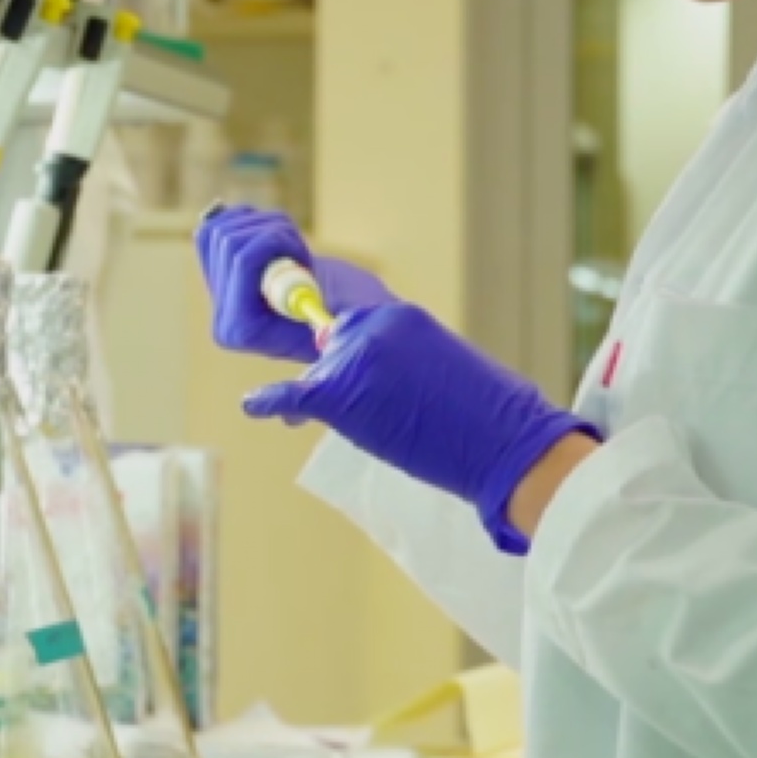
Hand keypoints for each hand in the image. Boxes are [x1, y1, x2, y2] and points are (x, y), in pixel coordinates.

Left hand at [196, 208, 392, 362]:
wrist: (337, 312)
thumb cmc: (349, 314)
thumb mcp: (346, 316)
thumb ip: (332, 315)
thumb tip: (331, 309)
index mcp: (245, 329)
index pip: (243, 260)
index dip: (278, 243)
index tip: (306, 258)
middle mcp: (222, 314)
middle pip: (229, 240)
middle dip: (274, 234)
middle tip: (303, 255)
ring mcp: (215, 292)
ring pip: (223, 228)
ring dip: (268, 227)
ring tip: (295, 253)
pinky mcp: (214, 270)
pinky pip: (214, 225)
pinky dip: (248, 220)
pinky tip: (272, 240)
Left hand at [245, 303, 596, 552]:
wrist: (503, 440)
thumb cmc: (490, 413)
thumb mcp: (444, 366)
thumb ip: (403, 360)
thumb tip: (375, 381)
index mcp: (401, 318)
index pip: (353, 328)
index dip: (349, 355)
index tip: (353, 371)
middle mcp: (372, 329)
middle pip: (331, 348)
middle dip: (339, 375)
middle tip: (367, 406)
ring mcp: (354, 359)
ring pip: (320, 373)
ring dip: (327, 396)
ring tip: (348, 419)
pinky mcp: (341, 394)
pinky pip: (293, 394)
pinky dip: (270, 401)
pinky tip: (253, 404)